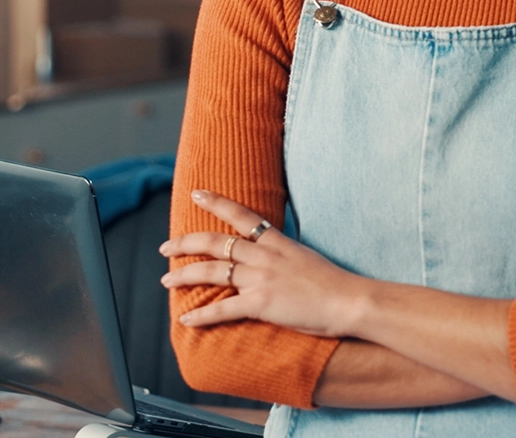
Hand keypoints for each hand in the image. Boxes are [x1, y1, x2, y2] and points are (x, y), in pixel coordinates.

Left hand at [162, 189, 368, 336]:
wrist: (349, 301)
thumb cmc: (334, 284)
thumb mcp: (306, 258)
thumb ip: (284, 255)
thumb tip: (272, 256)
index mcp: (277, 242)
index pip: (241, 215)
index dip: (216, 202)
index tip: (196, 193)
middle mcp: (264, 256)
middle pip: (215, 242)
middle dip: (185, 243)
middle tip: (165, 247)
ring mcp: (261, 279)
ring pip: (213, 272)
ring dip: (185, 276)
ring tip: (166, 281)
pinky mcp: (261, 304)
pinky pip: (223, 310)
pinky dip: (202, 316)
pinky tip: (186, 321)